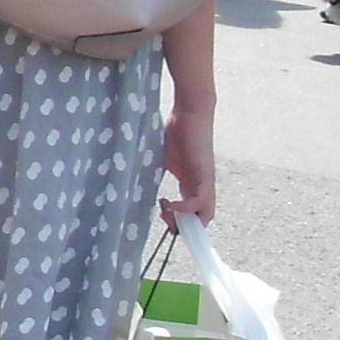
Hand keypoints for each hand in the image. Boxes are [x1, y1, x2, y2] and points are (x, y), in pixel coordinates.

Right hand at [160, 105, 215, 227]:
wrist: (189, 112)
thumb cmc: (174, 131)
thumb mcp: (161, 159)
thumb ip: (154, 173)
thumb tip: (134, 185)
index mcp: (191, 183)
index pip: (192, 212)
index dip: (178, 220)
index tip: (160, 215)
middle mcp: (201, 186)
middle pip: (202, 218)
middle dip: (183, 226)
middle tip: (164, 220)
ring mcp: (205, 182)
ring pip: (205, 214)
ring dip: (186, 221)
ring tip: (167, 213)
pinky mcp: (204, 176)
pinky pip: (200, 202)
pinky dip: (185, 209)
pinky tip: (169, 203)